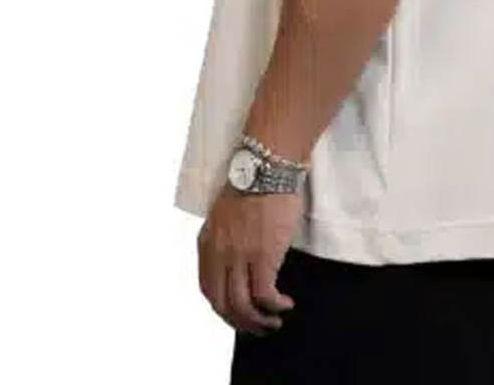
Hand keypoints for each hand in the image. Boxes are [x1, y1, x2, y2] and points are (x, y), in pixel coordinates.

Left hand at [197, 186, 302, 334]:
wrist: (268, 165)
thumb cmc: (255, 181)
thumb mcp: (227, 212)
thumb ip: (227, 237)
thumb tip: (240, 257)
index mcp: (207, 241)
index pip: (208, 288)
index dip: (222, 307)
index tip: (238, 313)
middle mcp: (218, 253)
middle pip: (221, 304)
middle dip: (239, 322)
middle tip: (256, 327)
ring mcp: (239, 256)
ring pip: (241, 306)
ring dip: (257, 321)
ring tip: (273, 323)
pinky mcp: (263, 256)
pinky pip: (265, 295)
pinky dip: (275, 306)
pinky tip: (285, 304)